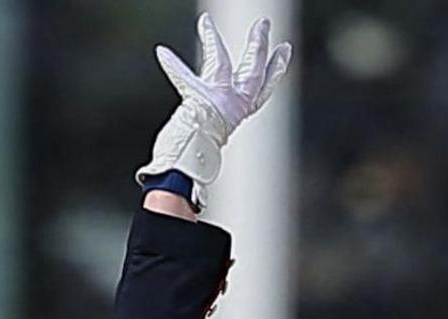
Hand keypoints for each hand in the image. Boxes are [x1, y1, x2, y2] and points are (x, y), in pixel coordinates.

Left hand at [137, 14, 293, 200]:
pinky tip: (162, 52)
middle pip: (253, 71)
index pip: (264, 88)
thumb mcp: (212, 132)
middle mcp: (233, 103)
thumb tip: (201, 110)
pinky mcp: (197, 99)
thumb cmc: (198, 154)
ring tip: (206, 22)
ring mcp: (217, 99)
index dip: (277, 70)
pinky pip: (183, 78)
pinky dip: (172, 66)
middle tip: (263, 26)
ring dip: (212, 42)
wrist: (191, 167)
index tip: (286, 50)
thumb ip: (213, 117)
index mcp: (240, 110)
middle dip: (259, 47)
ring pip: (221, 65)